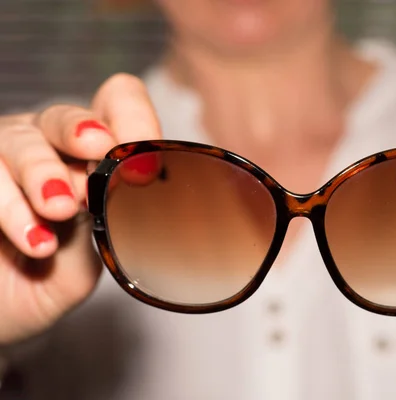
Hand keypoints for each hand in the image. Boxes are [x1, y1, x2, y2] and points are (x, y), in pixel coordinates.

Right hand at [0, 74, 161, 344]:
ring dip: (43, 173)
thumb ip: (109, 217)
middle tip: (98, 157)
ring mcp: (4, 158)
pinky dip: (11, 209)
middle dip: (80, 134)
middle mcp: (48, 146)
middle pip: (64, 118)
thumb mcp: (91, 252)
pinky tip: (37, 243)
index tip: (143, 162)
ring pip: (19, 140)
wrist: (4, 309)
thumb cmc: (52, 277)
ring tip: (60, 211)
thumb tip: (137, 185)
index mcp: (92, 154)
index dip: (134, 119)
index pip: (117, 104)